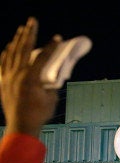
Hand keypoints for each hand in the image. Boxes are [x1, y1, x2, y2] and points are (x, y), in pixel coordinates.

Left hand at [0, 17, 60, 136]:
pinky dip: (7, 53)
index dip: (50, 47)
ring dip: (18, 40)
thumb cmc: (39, 114)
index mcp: (30, 78)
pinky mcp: (3, 82)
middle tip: (33, 21)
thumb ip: (51, 84)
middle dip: (29, 33)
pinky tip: (9, 47)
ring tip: (22, 29)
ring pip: (11, 53)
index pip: (42, 57)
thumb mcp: (52, 98)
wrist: (22, 126)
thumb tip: (52, 74)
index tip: (57, 37)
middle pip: (23, 48)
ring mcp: (8, 77)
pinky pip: (3, 63)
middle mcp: (17, 74)